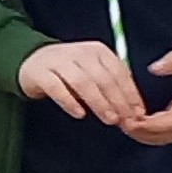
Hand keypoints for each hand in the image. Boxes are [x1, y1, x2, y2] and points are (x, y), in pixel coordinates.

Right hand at [16, 40, 145, 128]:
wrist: (33, 61)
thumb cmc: (71, 72)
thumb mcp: (95, 73)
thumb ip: (113, 87)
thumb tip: (135, 111)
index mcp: (99, 52)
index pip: (119, 73)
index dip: (131, 94)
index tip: (139, 113)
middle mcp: (80, 53)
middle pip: (103, 78)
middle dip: (118, 101)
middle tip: (126, 120)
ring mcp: (59, 61)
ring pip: (83, 82)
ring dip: (99, 103)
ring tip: (109, 119)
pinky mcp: (41, 73)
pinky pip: (56, 87)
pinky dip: (69, 101)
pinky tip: (80, 114)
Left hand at [122, 48, 171, 145]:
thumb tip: (155, 67)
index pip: (168, 123)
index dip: (145, 125)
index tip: (126, 119)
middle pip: (162, 136)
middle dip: (138, 132)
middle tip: (116, 119)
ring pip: (163, 137)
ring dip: (142, 133)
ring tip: (122, 120)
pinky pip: (167, 132)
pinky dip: (150, 130)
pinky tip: (136, 120)